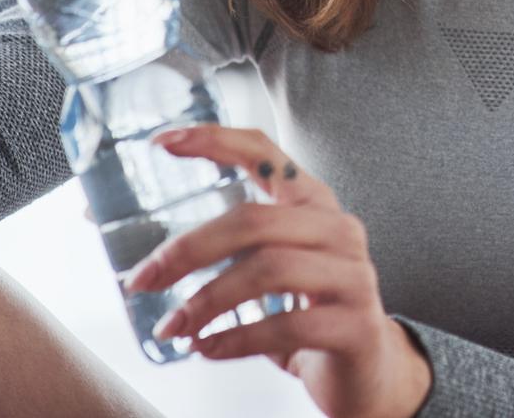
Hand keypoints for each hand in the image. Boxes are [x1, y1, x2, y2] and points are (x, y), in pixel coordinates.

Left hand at [128, 126, 433, 417]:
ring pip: (269, 269)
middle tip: (144, 279)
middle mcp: (339, 230)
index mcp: (314, 205)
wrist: (369, 372)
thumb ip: (236, 249)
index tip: (163, 142)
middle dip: (189, 249)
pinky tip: (208, 349)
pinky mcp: (355, 325)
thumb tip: (153, 258)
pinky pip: (287, 326)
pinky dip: (236, 339)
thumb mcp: (276, 268)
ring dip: (207, 300)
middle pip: (254, 220)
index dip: (215, 140)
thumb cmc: (309, 313)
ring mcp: (353, 276)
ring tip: (173, 327)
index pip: (265, 153)